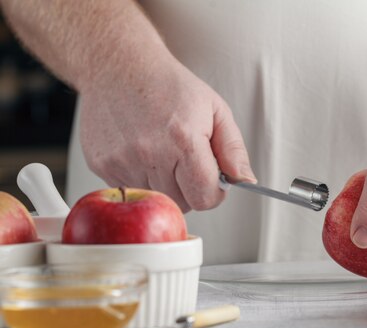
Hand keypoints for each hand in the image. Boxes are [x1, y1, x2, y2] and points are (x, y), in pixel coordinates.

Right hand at [79, 58, 254, 211]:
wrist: (119, 65)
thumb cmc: (169, 86)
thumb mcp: (215, 110)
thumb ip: (234, 150)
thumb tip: (245, 181)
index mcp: (183, 140)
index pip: (205, 197)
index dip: (214, 192)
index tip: (212, 179)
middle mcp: (150, 153)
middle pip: (182, 204)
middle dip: (190, 189)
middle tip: (186, 161)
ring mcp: (123, 161)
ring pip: (157, 199)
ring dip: (165, 184)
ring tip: (162, 152)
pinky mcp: (102, 165)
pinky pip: (132, 190)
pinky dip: (141, 178)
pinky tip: (141, 152)